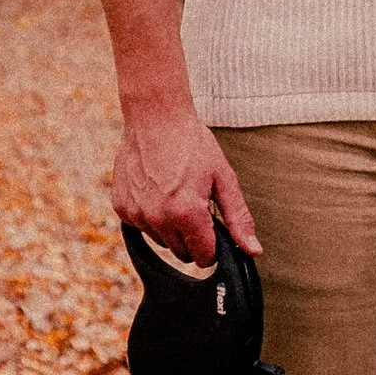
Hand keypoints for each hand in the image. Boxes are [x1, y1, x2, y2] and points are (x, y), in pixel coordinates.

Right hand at [109, 104, 260, 263]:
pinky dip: (151, 215)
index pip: (204, 257)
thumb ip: (238, 219)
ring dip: (171, 227)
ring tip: (175, 193)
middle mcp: (158, 218)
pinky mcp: (121, 207)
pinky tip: (156, 189)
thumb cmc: (192, 144)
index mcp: (187, 213)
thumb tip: (253, 251)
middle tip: (195, 203)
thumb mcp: (224, 179)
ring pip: (161, 241)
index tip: (213, 225)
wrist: (155, 117)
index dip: (213, 245)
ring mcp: (136, 214)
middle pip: (182, 253)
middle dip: (192, 236)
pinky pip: (141, 226)